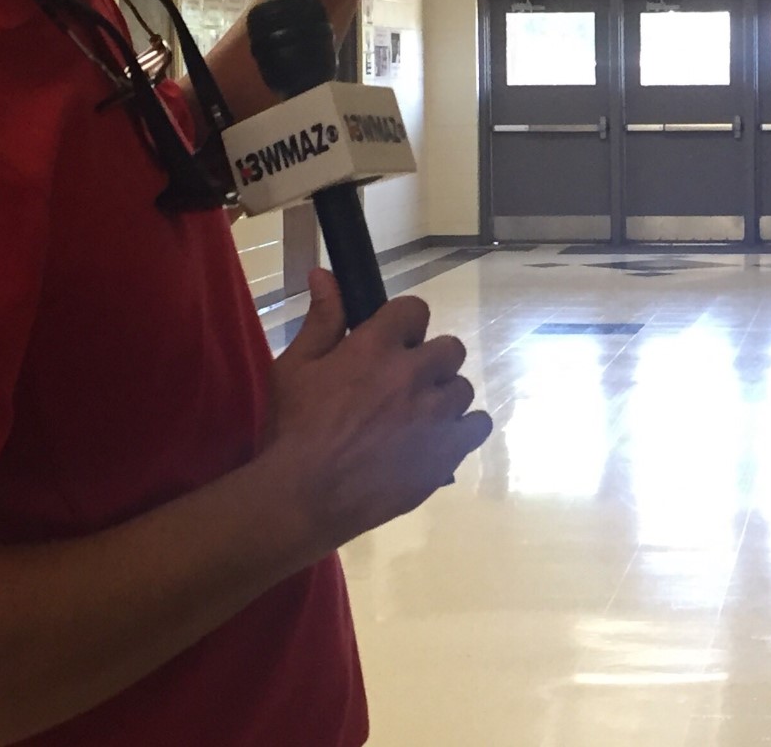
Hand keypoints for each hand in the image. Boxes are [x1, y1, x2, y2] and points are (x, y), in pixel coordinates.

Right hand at [263, 270, 494, 547]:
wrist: (304, 497)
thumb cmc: (292, 430)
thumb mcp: (294, 368)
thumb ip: (320, 320)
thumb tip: (325, 274)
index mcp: (376, 347)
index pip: (414, 310)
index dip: (404, 325)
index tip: (391, 344)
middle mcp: (414, 374)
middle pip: (449, 348)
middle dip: (429, 361)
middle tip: (403, 385)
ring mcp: (436, 414)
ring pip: (462, 388)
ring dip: (443, 396)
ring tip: (417, 418)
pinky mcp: (448, 451)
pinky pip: (478, 425)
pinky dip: (463, 429)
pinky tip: (439, 439)